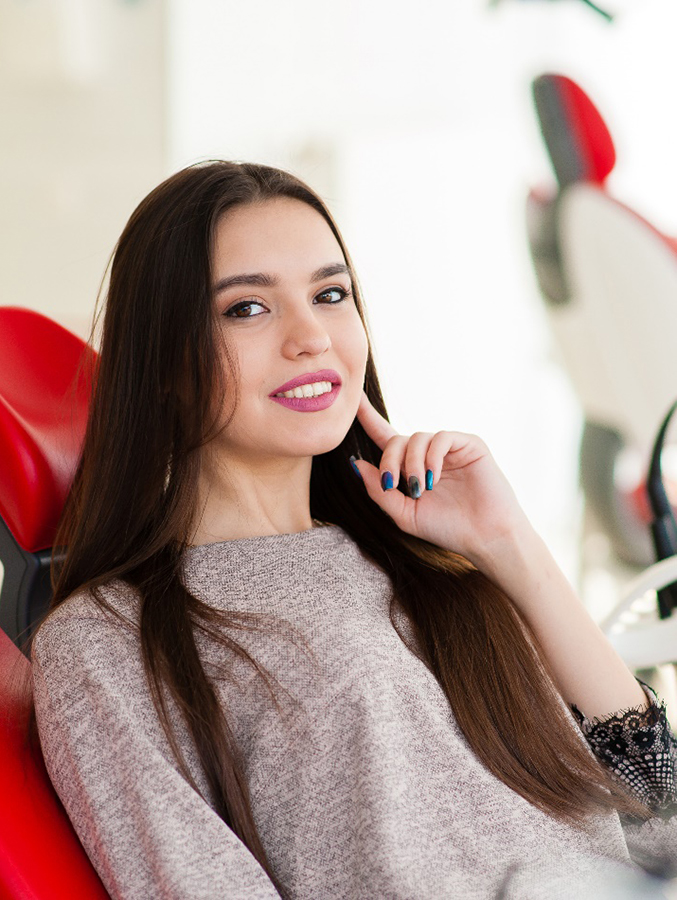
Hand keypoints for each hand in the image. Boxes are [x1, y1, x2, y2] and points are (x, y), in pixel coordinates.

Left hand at [350, 391, 532, 565]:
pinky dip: (432, 457)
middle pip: (396, 440)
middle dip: (389, 461)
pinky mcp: (469, 444)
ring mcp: (449, 448)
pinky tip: (434, 477)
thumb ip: (379, 491)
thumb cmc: (447, 529)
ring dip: (412, 463)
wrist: (485, 538)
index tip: (353, 398)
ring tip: (421, 489)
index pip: (385, 438)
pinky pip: (441, 437)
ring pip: (417, 437)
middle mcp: (428, 454)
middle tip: (393, 485)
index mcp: (411, 468)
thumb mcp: (404, 514)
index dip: (368, 418)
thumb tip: (355, 463)